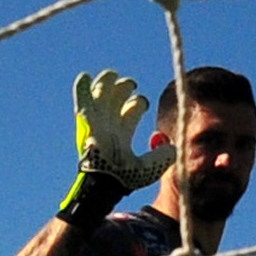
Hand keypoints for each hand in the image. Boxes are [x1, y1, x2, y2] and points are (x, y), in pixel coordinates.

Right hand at [58, 68, 174, 221]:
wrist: (106, 180)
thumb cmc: (125, 178)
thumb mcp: (151, 168)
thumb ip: (163, 157)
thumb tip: (173, 146)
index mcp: (121, 135)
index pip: (131, 111)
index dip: (139, 102)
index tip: (143, 102)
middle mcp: (108, 126)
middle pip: (116, 99)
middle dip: (124, 87)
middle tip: (131, 83)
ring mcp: (97, 122)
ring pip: (100, 95)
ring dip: (106, 82)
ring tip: (112, 74)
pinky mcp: (86, 120)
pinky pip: (82, 100)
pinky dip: (82, 88)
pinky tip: (85, 77)